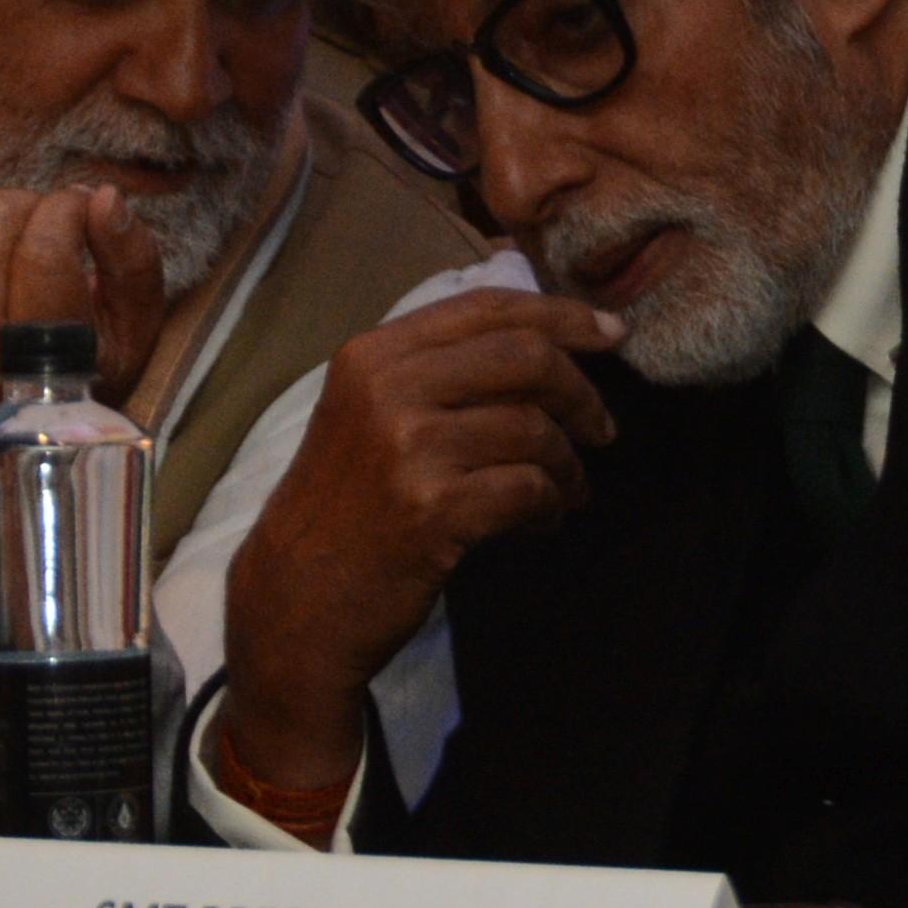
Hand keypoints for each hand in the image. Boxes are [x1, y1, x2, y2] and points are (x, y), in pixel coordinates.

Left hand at [0, 182, 169, 435]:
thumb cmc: (77, 376)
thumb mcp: (132, 332)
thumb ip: (131, 262)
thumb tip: (101, 197)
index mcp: (30, 363)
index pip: (44, 250)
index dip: (69, 209)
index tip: (83, 212)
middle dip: (30, 204)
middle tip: (47, 227)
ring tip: (10, 241)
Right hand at [209, 289, 625, 832]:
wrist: (295, 600)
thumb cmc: (344, 507)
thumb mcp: (368, 414)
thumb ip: (437, 368)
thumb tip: (541, 330)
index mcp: (373, 354)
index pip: (489, 306)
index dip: (563, 315)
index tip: (612, 333)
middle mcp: (387, 388)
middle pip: (524, 357)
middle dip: (581, 391)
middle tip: (602, 428)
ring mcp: (408, 448)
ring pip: (533, 429)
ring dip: (568, 463)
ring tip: (569, 489)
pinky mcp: (431, 509)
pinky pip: (526, 489)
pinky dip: (550, 505)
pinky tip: (544, 520)